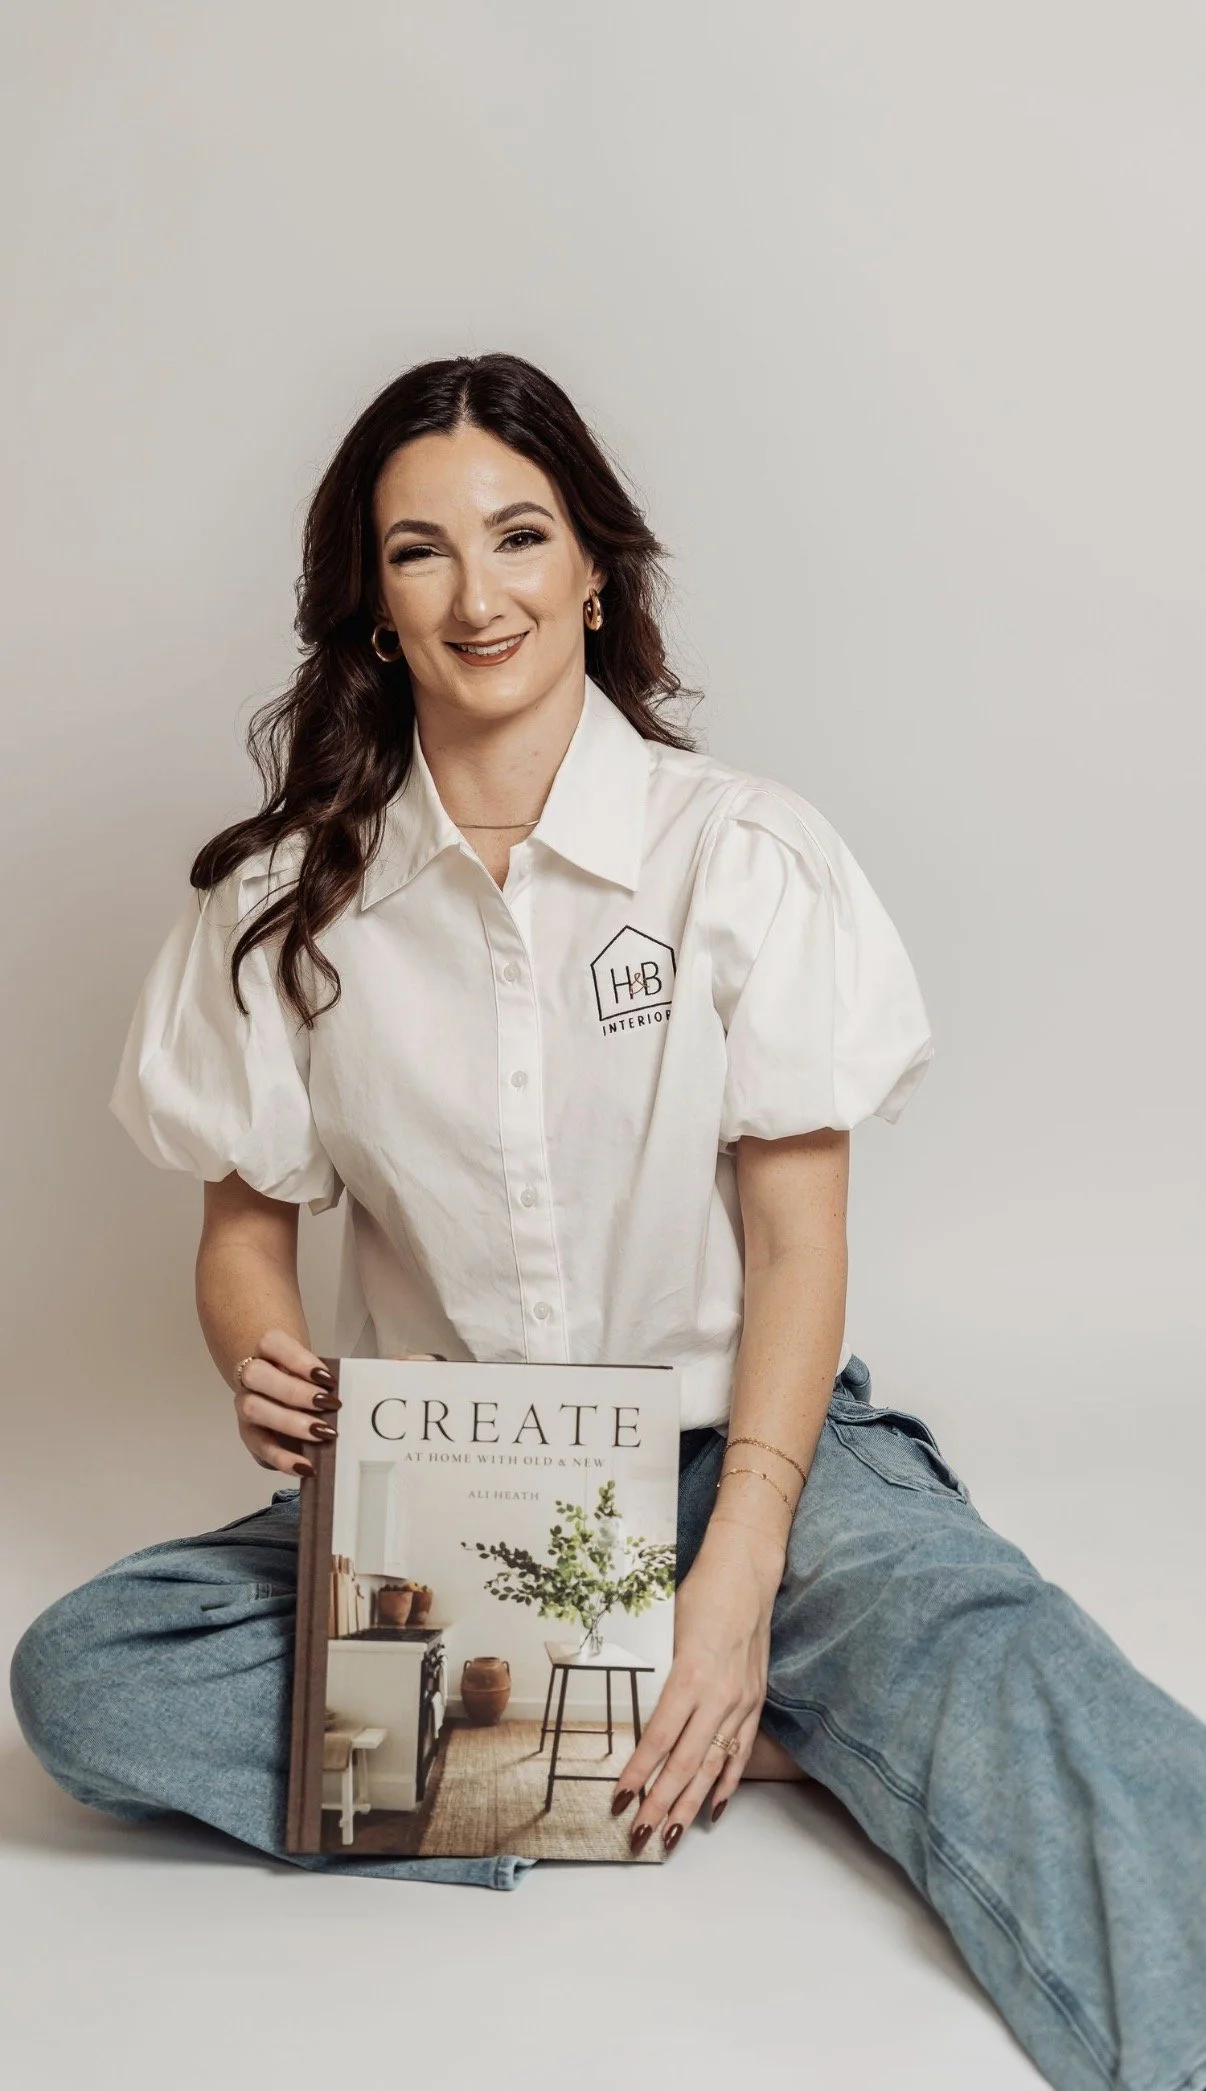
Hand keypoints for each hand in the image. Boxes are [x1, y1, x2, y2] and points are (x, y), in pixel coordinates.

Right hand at [234, 1338, 443, 1474]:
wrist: (290, 1397)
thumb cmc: (322, 1382)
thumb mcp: (347, 1371)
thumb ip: (383, 1367)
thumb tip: (430, 1362)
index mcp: (274, 1351)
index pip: (272, 1343)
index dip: (296, 1358)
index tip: (327, 1375)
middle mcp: (255, 1376)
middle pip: (258, 1375)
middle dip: (294, 1391)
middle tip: (330, 1405)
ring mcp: (250, 1405)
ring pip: (255, 1409)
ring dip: (289, 1422)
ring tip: (324, 1434)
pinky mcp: (253, 1437)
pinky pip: (259, 1448)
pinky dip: (282, 1459)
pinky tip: (307, 1467)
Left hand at [609, 1516, 784, 1853]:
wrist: (747, 1572)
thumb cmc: (701, 1594)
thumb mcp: (666, 1630)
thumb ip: (658, 1676)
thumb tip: (636, 1715)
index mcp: (690, 1674)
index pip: (659, 1738)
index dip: (639, 1773)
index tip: (620, 1800)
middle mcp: (719, 1695)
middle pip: (685, 1762)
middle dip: (661, 1803)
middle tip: (640, 1835)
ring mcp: (742, 1701)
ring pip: (713, 1765)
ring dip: (691, 1804)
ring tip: (673, 1834)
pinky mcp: (756, 1701)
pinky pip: (740, 1750)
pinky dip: (727, 1782)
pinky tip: (713, 1807)